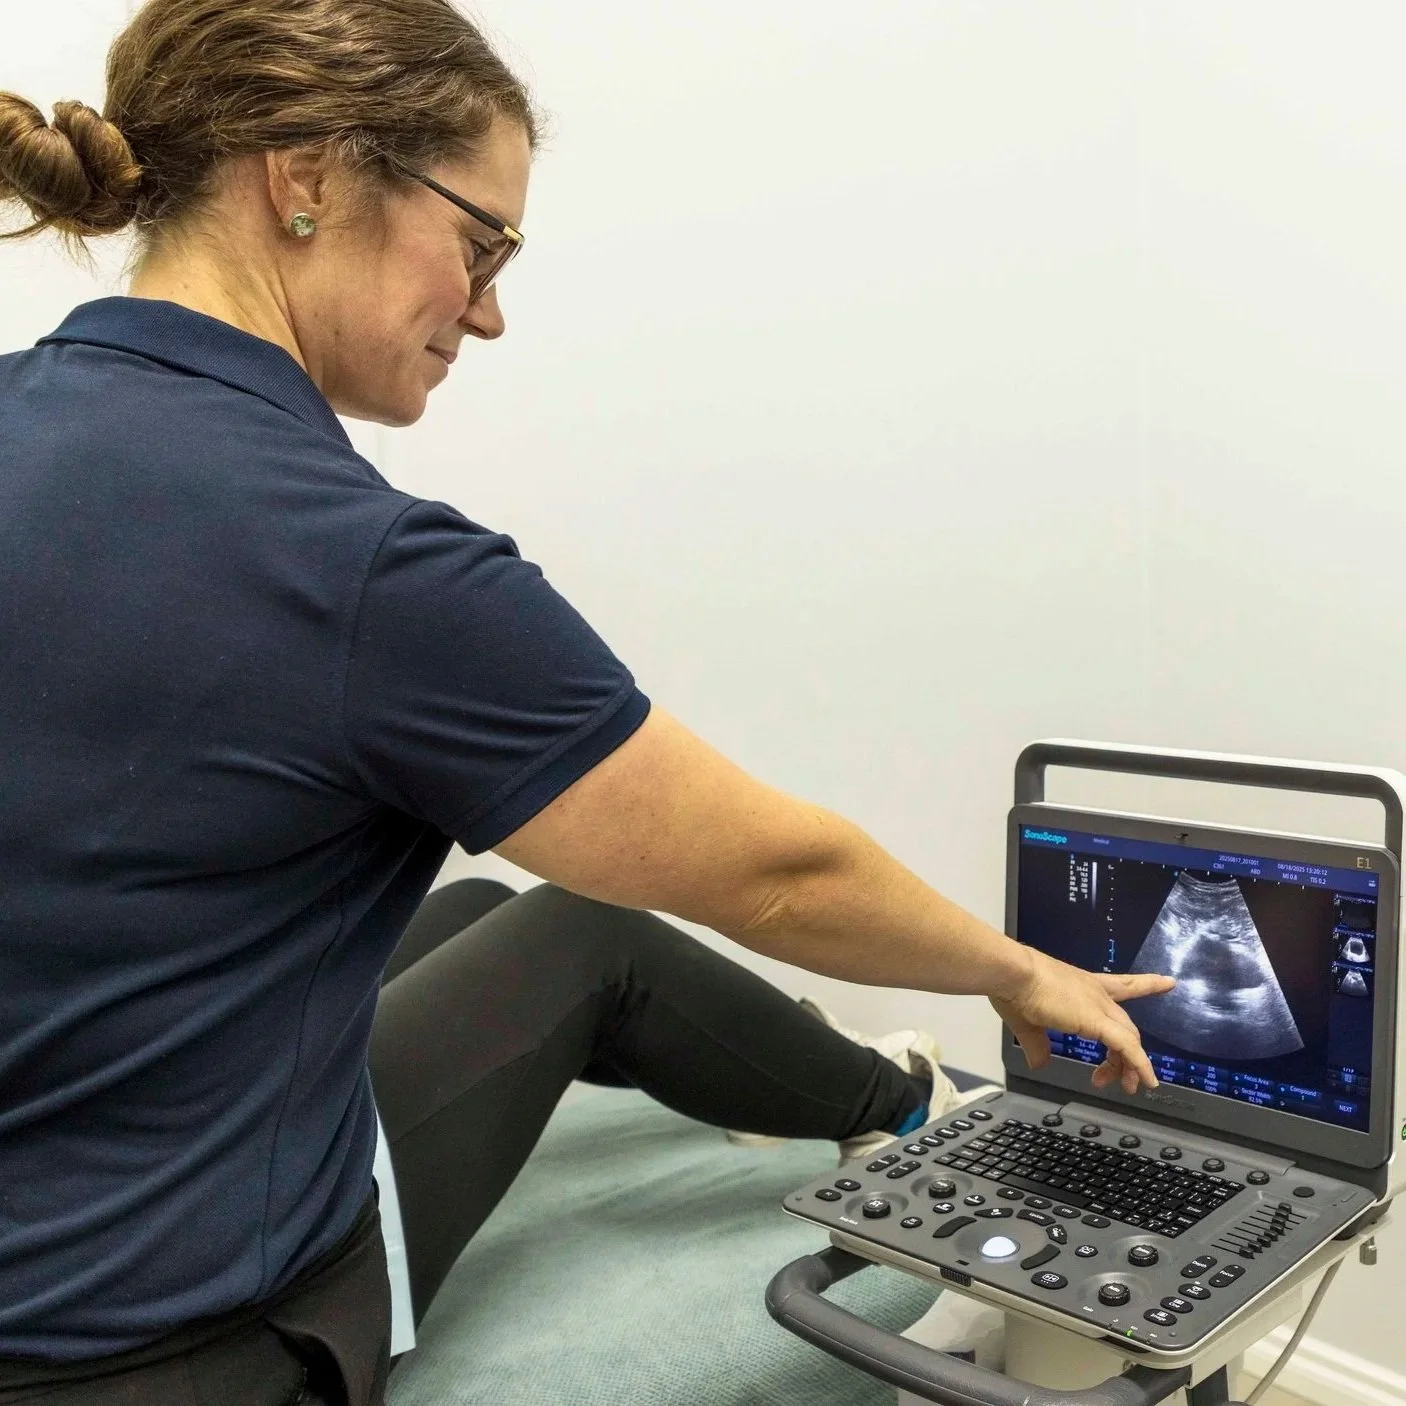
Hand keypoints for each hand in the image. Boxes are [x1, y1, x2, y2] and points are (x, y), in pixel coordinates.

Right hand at [990, 949, 1174, 1094]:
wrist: (1012, 973)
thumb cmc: (1014, 988)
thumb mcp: (1028, 1022)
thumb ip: (1038, 1045)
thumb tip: (1039, 1063)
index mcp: (1083, 987)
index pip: (1122, 985)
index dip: (1146, 984)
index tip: (1168, 982)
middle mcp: (1096, 993)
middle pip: (1125, 1027)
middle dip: (1127, 1056)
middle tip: (1123, 1080)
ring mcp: (1098, 1005)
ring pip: (1129, 1038)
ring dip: (1131, 1066)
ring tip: (1128, 1087)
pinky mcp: (1097, 1020)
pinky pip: (1127, 1046)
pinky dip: (1139, 1064)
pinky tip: (1146, 1080)